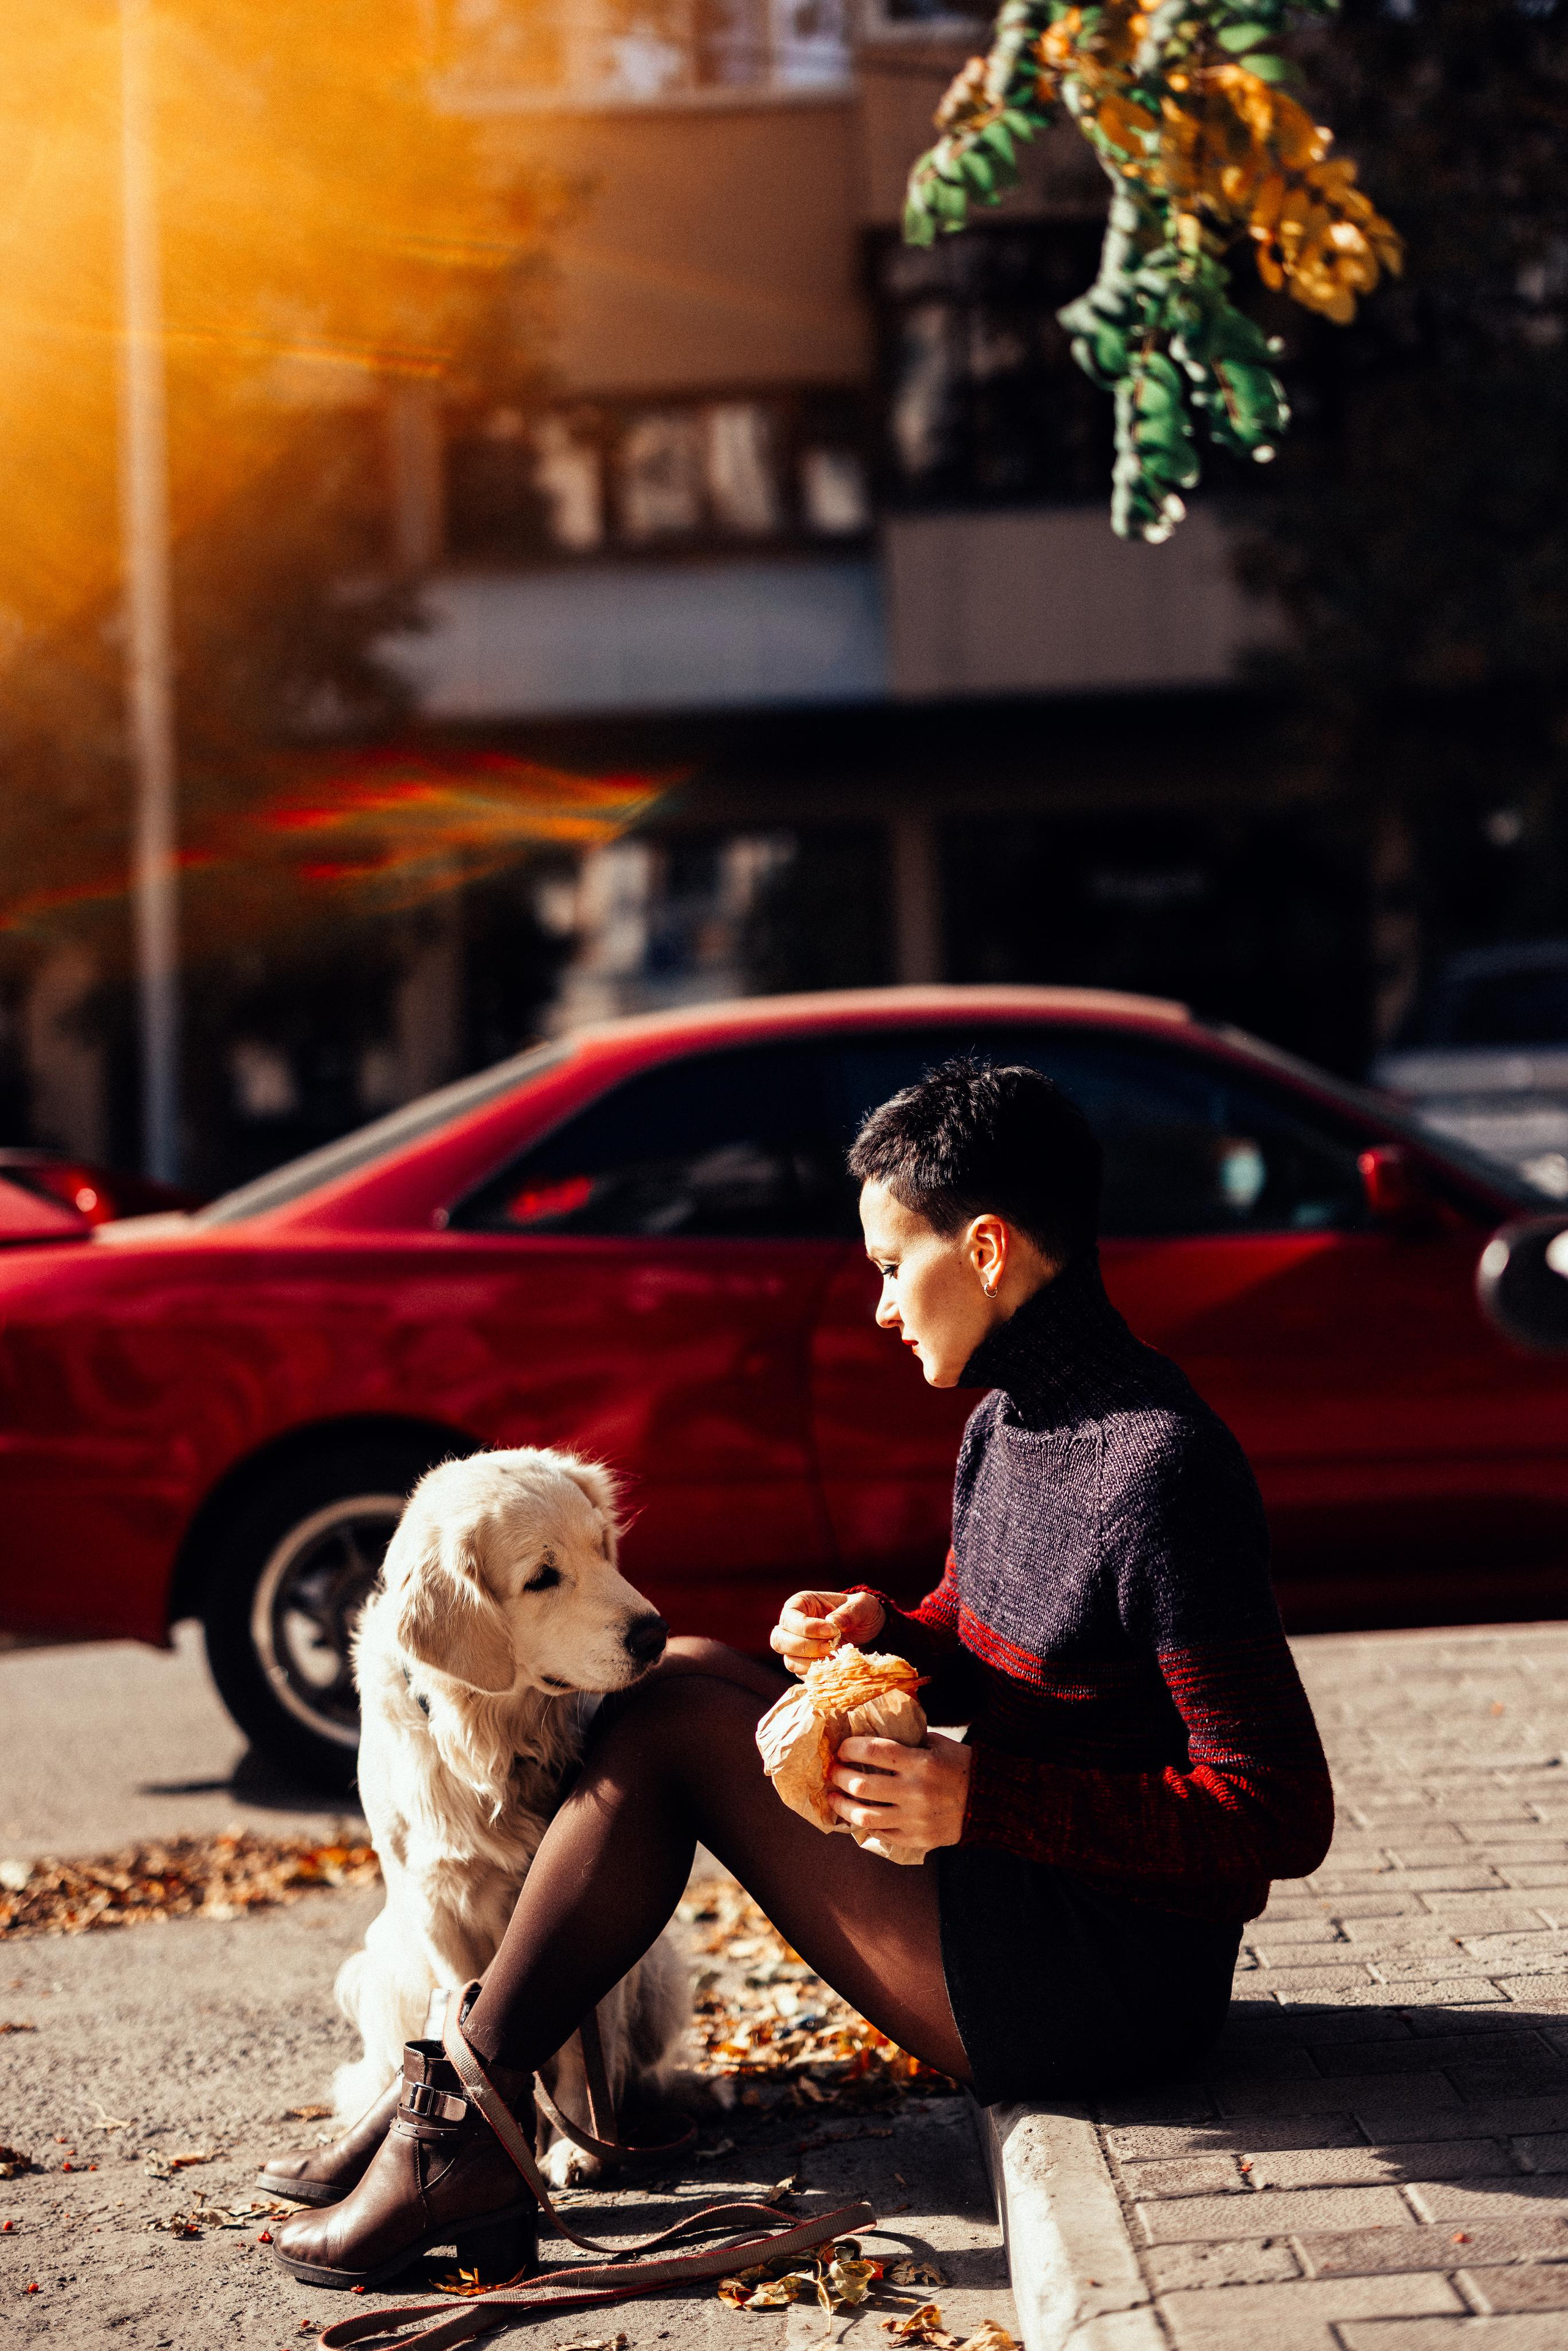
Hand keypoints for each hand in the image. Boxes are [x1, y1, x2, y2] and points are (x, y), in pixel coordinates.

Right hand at [769, 1588, 885, 1676]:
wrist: (870, 1633)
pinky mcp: (804, 1665)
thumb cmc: (862, 1613)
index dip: (807, 1627)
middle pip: (779, 1640)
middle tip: (831, 1647)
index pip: (790, 1618)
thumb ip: (851, 1611)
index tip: (832, 1631)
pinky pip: (801, 1674)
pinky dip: (816, 1673)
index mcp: (801, 1604)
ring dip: (811, 1662)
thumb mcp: (864, 1605)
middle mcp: (792, 1626)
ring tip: (835, 1657)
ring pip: (788, 1660)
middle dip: (805, 1647)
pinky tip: (833, 1666)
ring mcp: (796, 1648)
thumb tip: (833, 1623)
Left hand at [828, 1731, 972, 1854]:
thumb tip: (874, 1733)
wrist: (991, 1802)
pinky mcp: (918, 1840)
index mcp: (920, 1763)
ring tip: (833, 1798)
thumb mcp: (938, 1744)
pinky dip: (866, 1825)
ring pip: (865, 1817)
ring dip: (843, 1806)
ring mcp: (916, 1819)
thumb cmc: (962, 1767)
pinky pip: (882, 1835)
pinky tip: (858, 1816)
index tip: (841, 1748)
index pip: (873, 1751)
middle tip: (834, 1771)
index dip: (850, 1748)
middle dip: (840, 1777)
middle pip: (861, 1786)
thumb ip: (908, 1740)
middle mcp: (915, 1792)